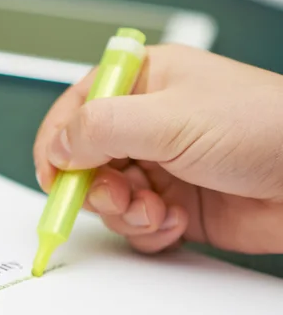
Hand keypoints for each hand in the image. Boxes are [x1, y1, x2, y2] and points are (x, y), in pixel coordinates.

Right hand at [34, 44, 282, 253]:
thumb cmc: (262, 127)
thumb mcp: (169, 118)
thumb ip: (101, 128)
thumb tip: (58, 147)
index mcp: (143, 84)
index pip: (77, 109)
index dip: (57, 142)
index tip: (53, 174)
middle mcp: (146, 125)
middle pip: (86, 161)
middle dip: (96, 186)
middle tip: (117, 195)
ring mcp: (159, 167)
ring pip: (108, 198)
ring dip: (125, 212)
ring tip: (157, 210)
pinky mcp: (172, 204)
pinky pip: (135, 224)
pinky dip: (148, 230)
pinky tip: (175, 222)